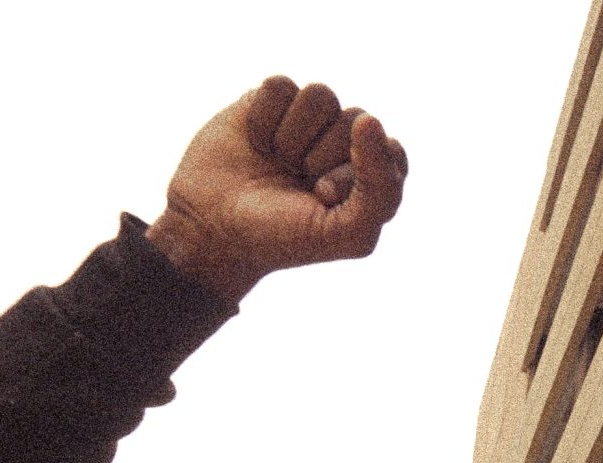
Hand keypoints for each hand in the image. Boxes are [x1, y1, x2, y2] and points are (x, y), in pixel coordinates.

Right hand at [146, 76, 408, 299]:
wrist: (212, 230)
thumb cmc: (284, 236)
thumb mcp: (348, 233)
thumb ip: (381, 188)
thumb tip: (369, 120)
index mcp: (372, 174)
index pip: (390, 149)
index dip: (358, 173)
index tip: (324, 197)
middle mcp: (343, 142)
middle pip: (355, 118)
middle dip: (322, 156)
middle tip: (296, 183)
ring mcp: (306, 120)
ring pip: (321, 95)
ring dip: (294, 137)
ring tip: (277, 162)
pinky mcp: (267, 100)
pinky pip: (280, 86)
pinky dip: (263, 120)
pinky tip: (254, 143)